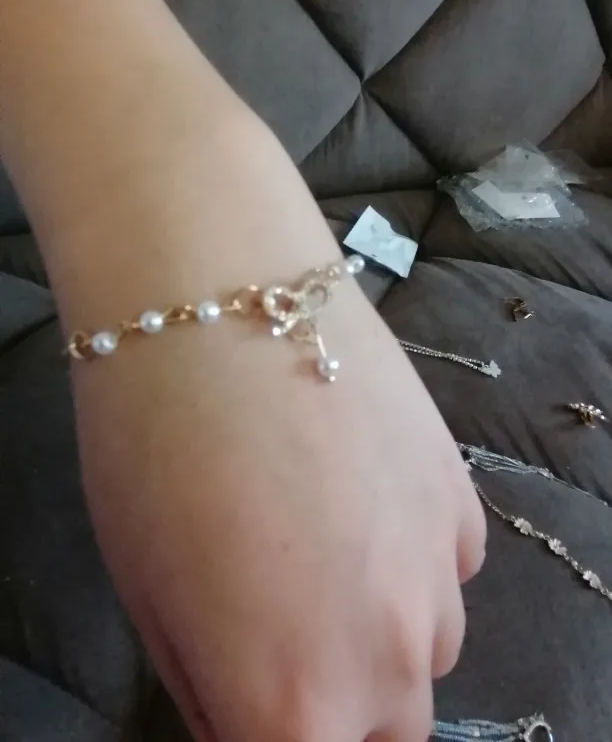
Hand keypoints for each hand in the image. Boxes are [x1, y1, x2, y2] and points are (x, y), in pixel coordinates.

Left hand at [77, 288, 485, 741]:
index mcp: (293, 703)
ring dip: (378, 637)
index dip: (265, 736)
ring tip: (320, 555)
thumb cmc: (149, 452)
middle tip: (278, 641)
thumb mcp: (152, 600)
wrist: (220, 303)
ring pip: (425, 657)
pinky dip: (409, 564)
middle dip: (329, 712)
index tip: (247, 705)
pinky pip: (446, 573)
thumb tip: (253, 718)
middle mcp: (387, 657)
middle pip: (381, 736)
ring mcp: (437, 575)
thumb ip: (216, 691)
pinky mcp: (461, 499)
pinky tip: (359, 500)